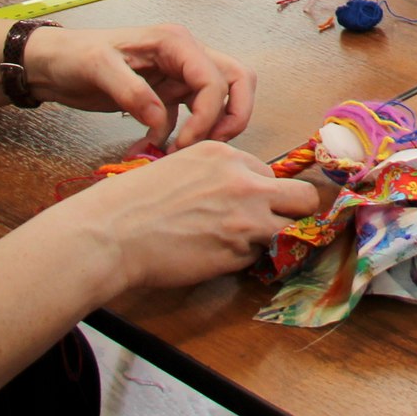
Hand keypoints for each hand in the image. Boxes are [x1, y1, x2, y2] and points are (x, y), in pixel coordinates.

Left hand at [25, 22, 254, 149]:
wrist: (51, 64)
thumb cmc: (73, 55)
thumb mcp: (98, 68)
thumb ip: (131, 91)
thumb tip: (159, 121)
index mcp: (175, 42)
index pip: (216, 79)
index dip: (209, 115)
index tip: (185, 143)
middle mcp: (185, 56)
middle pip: (236, 81)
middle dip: (232, 116)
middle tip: (210, 145)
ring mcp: (177, 75)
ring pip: (219, 99)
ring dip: (208, 128)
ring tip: (180, 152)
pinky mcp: (164, 94)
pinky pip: (187, 117)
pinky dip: (176, 137)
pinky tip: (150, 150)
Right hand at [51, 140, 322, 297]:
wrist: (113, 233)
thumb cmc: (133, 203)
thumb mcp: (180, 168)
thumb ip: (217, 175)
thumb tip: (238, 195)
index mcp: (226, 155)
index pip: (268, 172)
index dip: (260, 192)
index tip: (245, 206)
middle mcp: (244, 181)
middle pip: (303, 197)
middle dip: (292, 212)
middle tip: (274, 225)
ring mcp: (246, 217)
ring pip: (290, 230)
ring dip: (273, 239)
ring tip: (242, 245)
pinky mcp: (239, 251)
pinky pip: (258, 256)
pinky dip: (245, 260)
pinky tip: (216, 257)